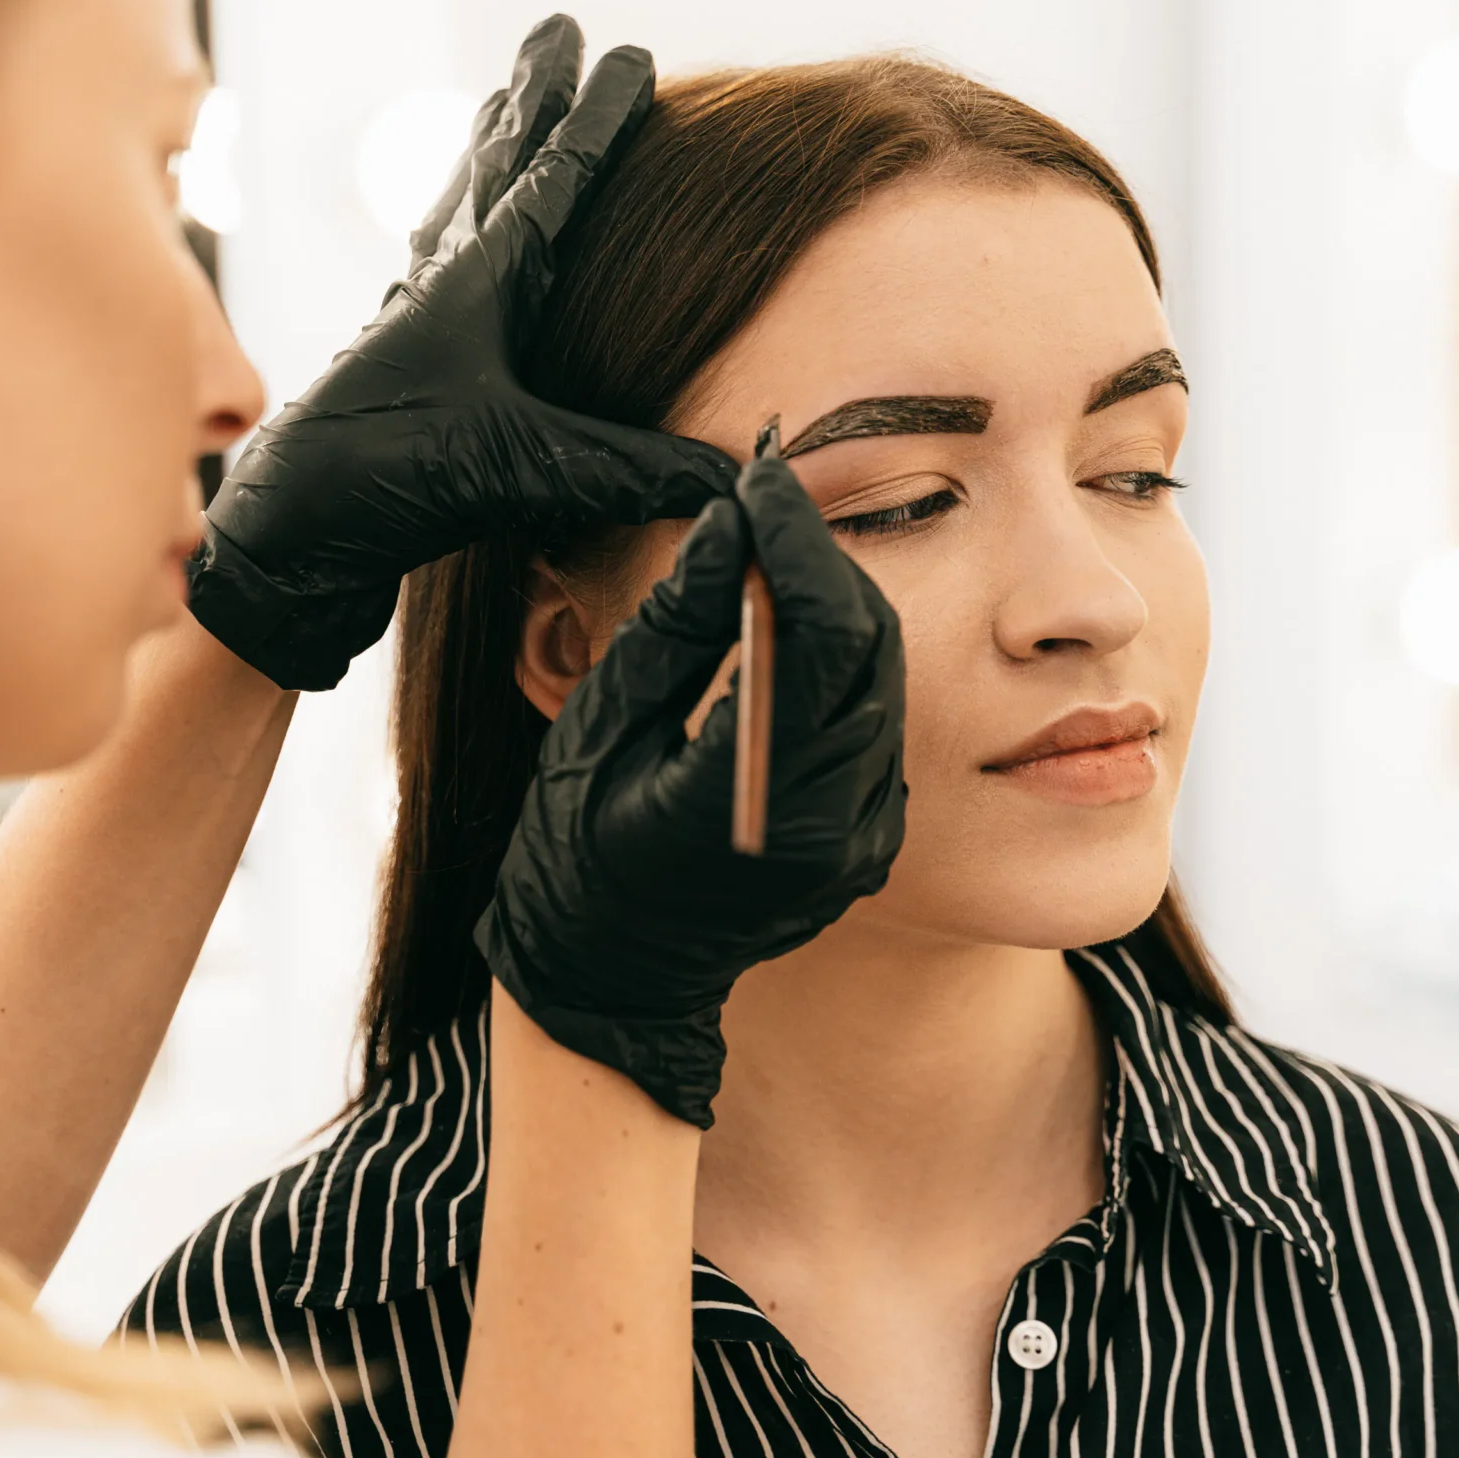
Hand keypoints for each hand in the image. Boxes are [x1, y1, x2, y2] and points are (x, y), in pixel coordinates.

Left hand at [186, 16, 738, 690]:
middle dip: (532, 95)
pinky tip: (444, 250)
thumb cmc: (384, 484)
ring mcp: (411, 326)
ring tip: (499, 106)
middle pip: (496, 166)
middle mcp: (439, 287)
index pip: (555, 178)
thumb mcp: (520, 468)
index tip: (630, 54)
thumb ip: (629, 467)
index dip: (598, 118)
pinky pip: (428, 276)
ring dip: (486, 154)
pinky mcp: (394, 374)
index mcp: (477, 283)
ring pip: (455, 210)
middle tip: (553, 27)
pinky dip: (448, 240)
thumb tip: (734, 476)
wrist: (281, 543)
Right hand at [474, 454, 909, 1127]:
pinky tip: (787, 629)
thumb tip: (730, 525)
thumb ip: (678, 624)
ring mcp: (862, 838)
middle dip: (823, 558)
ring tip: (769, 553)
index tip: (760, 477)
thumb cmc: (574, 855)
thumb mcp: (603, 725)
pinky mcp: (870, 839)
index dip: (798, 538)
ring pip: (883, 677)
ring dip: (836, 602)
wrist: (611, 980)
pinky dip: (840, 660)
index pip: (820, 631)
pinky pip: (874, 721)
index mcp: (759, 798)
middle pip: (870, 646)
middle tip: (764, 502)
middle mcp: (833, 822)